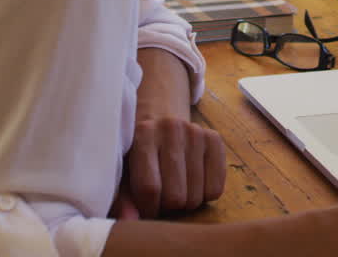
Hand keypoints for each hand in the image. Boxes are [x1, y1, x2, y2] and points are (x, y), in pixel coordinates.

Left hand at [116, 48, 226, 218]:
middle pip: (176, 196)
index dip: (148, 209)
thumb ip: (122, 197)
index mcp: (143, 134)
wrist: (158, 116)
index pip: (150, 188)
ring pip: (196, 196)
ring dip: (185, 202)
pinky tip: (192, 182)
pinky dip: (204, 194)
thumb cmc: (136, 151)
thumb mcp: (122, 170)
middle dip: (167, 206)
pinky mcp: (214, 138)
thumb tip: (130, 221)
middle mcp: (171, 128)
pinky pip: (216, 188)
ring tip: (175, 188)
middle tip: (161, 197)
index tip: (146, 210)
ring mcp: (196, 132)